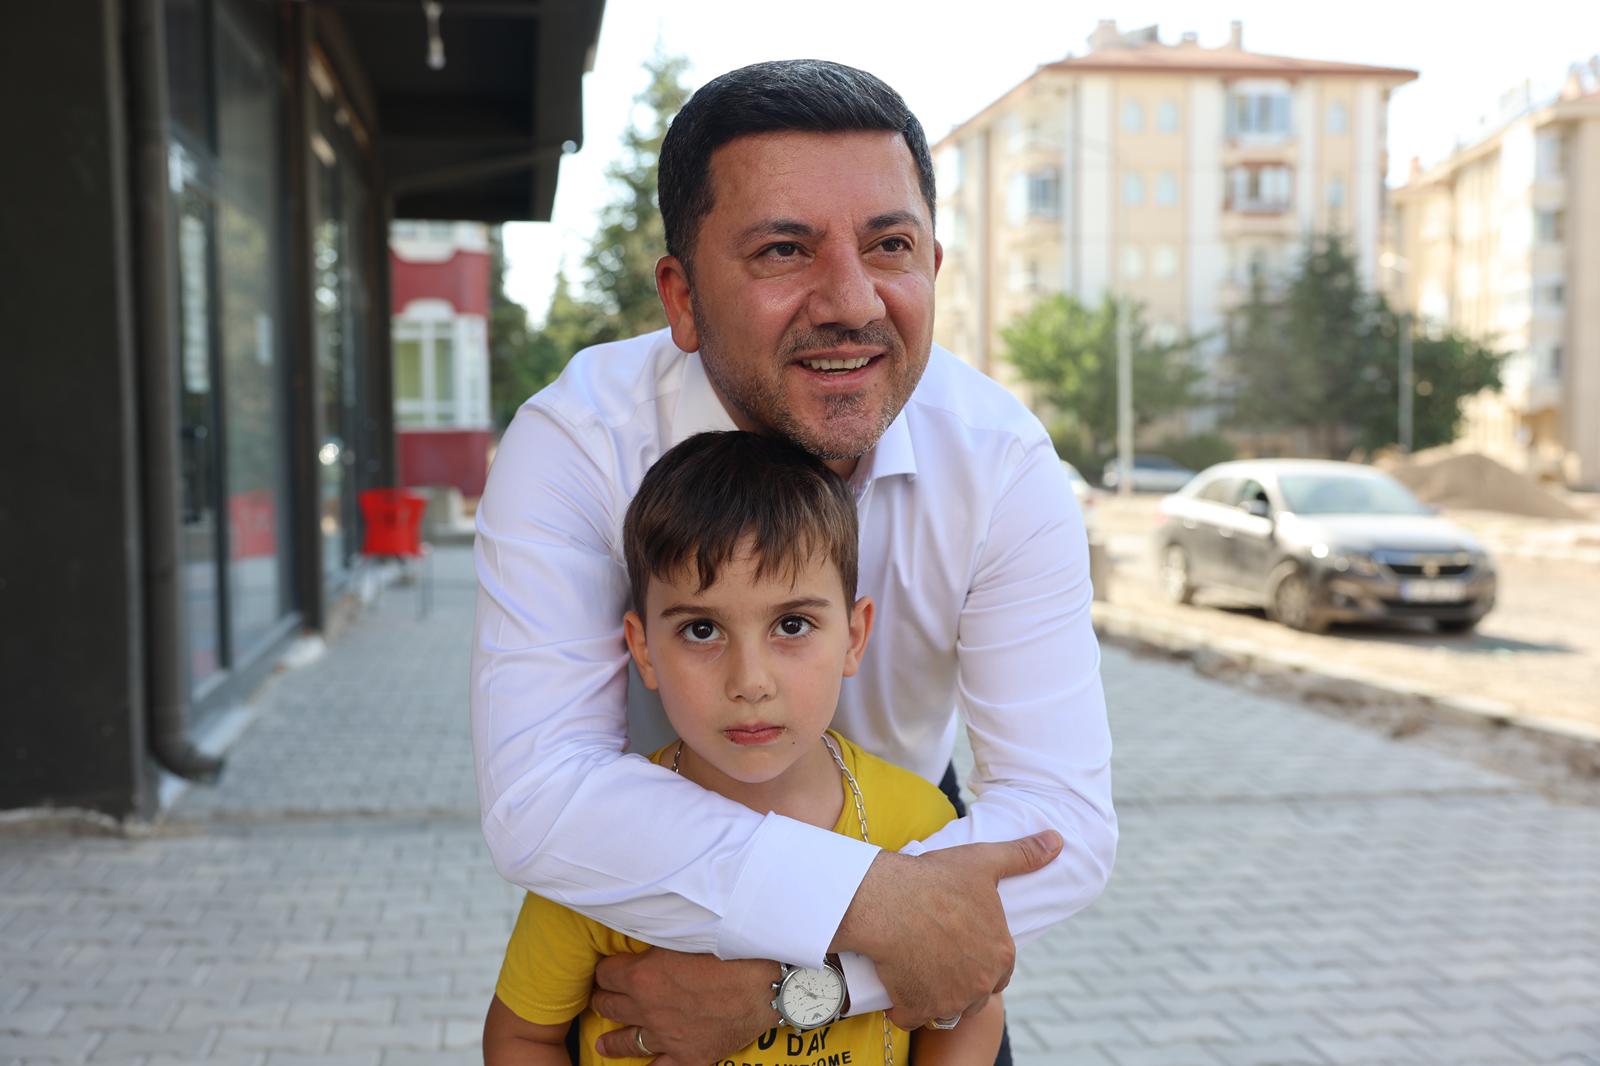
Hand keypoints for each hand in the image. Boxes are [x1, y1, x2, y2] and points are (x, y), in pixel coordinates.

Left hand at [590, 948, 778, 1063]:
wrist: (762, 985)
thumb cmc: (729, 952)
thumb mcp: (685, 935)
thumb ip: (658, 943)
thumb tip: (644, 941)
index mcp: (642, 975)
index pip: (606, 973)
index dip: (605, 970)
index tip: (607, 971)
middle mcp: (647, 1008)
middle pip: (610, 1005)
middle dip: (603, 1000)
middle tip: (602, 998)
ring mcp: (666, 1036)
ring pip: (627, 1040)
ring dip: (612, 1039)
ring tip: (603, 1041)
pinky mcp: (688, 1056)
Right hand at [831, 829, 1061, 1029]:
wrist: (888, 900)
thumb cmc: (936, 880)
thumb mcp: (984, 862)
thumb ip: (1024, 855)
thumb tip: (1056, 840)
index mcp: (1002, 955)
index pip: (1001, 971)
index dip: (981, 958)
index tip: (961, 943)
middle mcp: (981, 985)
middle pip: (975, 994)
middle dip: (961, 982)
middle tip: (936, 954)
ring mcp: (949, 1001)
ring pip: (946, 1008)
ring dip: (935, 996)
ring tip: (918, 967)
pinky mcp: (916, 1008)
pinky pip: (911, 1016)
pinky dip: (904, 1006)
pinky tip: (897, 984)